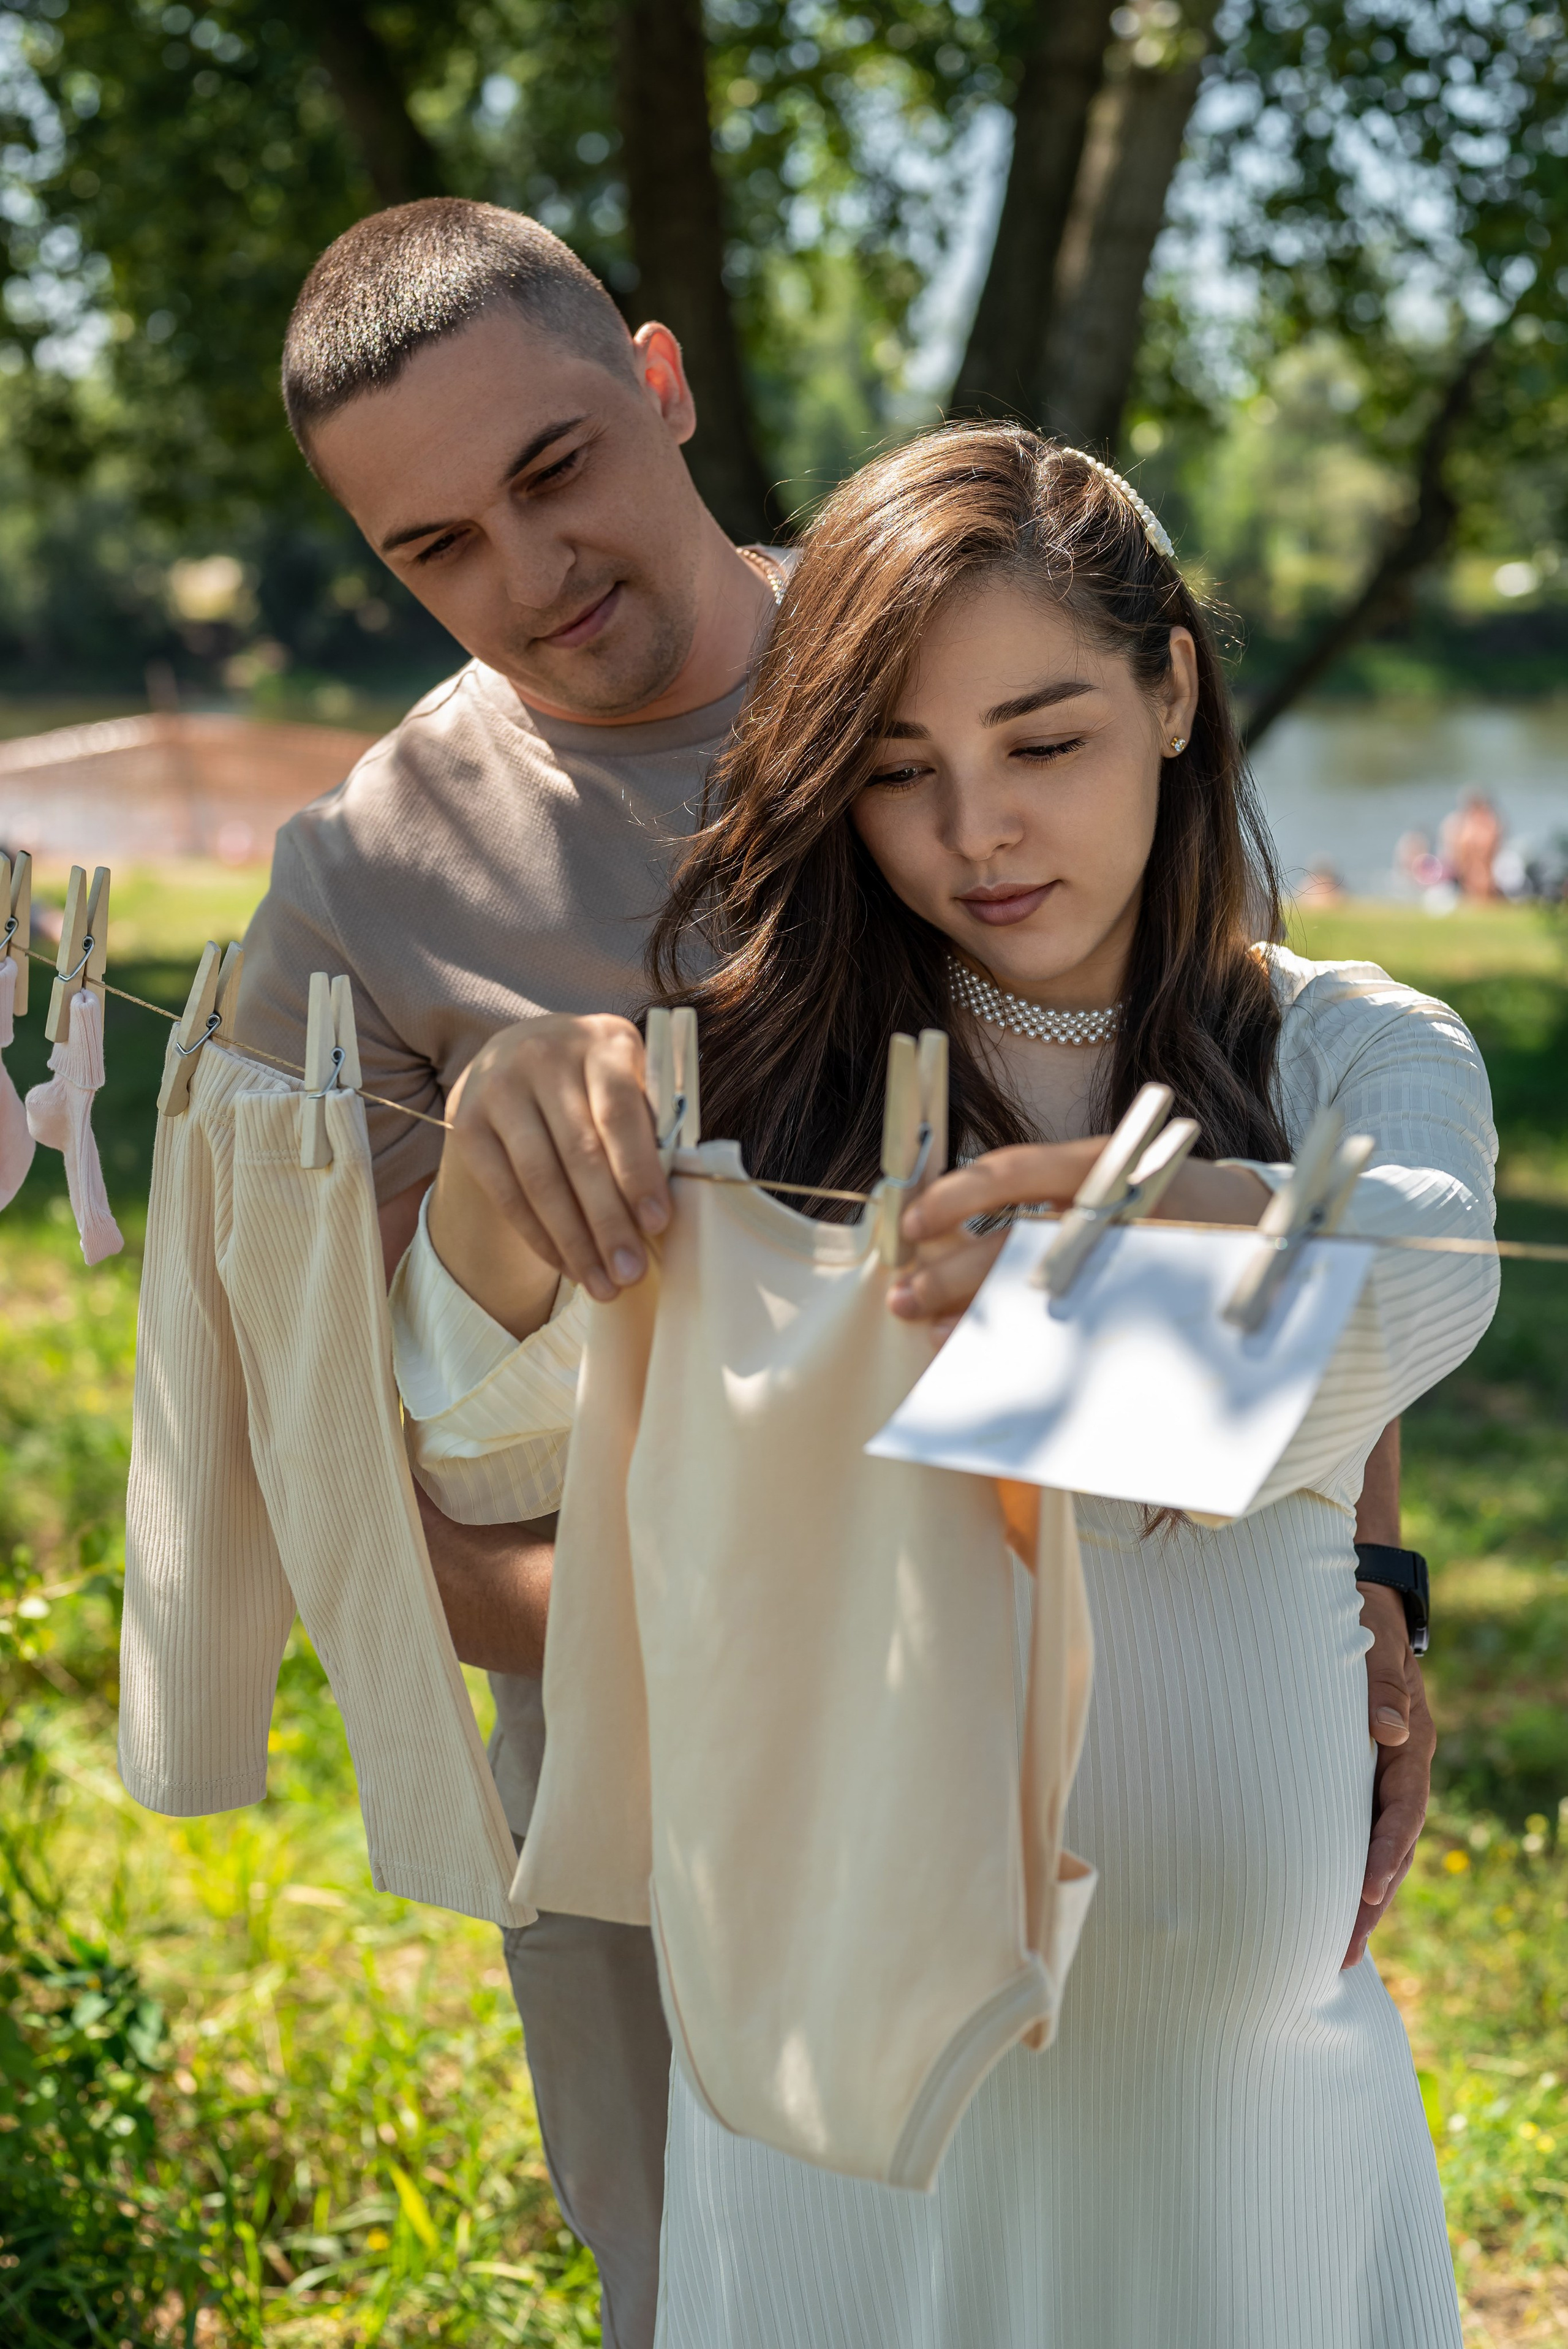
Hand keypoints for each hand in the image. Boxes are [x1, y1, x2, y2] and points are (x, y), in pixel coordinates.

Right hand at [441, 1012, 669, 1310]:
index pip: (619, 1111)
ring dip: (573, 1241)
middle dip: (608, 1221)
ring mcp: (498, 1086)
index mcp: (603, 1041)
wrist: (518, 1056)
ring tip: (601, 1285)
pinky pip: (506, 1192)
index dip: (638, 1171)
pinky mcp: (466, 1121)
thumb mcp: (628, 1085)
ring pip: (540, 1179)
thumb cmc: (596, 1083)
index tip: (658, 1223)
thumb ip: (648, 1132)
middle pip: (579, 1152)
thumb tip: (659, 1213)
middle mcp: (544, 1054)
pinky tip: (566, 1266)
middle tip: (630, 1273)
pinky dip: (539, 1236)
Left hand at [888, 1141, 1268, 1331]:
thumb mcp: (1114, 1170)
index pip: (1016, 1172)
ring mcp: (1137, 1261)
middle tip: (905, 1296)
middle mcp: (1121, 1209)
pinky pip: (1077, 1333)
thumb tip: (943, 1226)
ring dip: (981, 1317)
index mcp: (1102, 1164)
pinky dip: (1029, 1346)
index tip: (911, 1222)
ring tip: (934, 1335)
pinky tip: (992, 1359)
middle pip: (1019, 1245)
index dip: (956, 1196)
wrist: (1268, 1224)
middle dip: (952, 1275)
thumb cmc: (1165, 1194)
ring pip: (1041, 1295)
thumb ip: (1047, 1192)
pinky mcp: (1149, 1306)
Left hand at [1343, 1583, 1433, 1968]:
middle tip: (1342, 1954)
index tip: (1371, 1890)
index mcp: (1410, 1741)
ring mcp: (1380, 1775)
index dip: (1387, 1849)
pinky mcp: (1357, 1778)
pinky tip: (1326, 1906)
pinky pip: (1356, 1831)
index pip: (1402, 1806)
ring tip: (1335, 1954)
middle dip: (1370, 1901)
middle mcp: (1400, 1766)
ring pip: (1375, 1847)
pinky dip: (1346, 1869)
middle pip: (1392, 1844)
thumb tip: (1387, 1727)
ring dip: (1358, 1898)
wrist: (1363, 1604)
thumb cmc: (1362, 1624)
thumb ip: (1382, 1684)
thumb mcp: (1375, 1646)